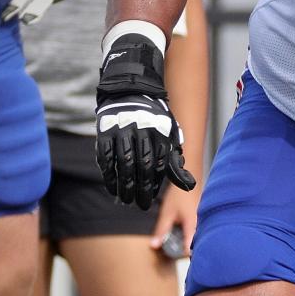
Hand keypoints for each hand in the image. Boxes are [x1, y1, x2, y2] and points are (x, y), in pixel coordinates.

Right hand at [95, 33, 196, 209]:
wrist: (131, 90)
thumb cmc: (154, 120)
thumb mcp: (170, 136)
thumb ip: (175, 160)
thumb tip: (189, 185)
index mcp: (160, 132)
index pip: (159, 163)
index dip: (155, 182)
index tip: (151, 197)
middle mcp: (141, 131)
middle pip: (141, 166)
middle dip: (140, 189)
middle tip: (140, 205)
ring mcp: (122, 131)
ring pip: (123, 163)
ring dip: (124, 185)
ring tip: (126, 200)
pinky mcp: (105, 132)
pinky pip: (105, 157)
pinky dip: (108, 174)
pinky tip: (112, 187)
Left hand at [151, 182, 200, 256]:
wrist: (188, 180)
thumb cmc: (179, 194)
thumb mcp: (166, 213)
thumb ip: (161, 230)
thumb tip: (154, 246)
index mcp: (192, 226)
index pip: (190, 249)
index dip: (182, 256)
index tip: (174, 257)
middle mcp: (200, 227)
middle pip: (195, 246)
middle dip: (185, 251)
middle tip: (174, 251)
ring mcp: (203, 223)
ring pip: (196, 239)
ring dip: (187, 242)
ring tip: (177, 241)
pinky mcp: (202, 220)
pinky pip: (197, 232)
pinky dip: (189, 235)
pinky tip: (182, 232)